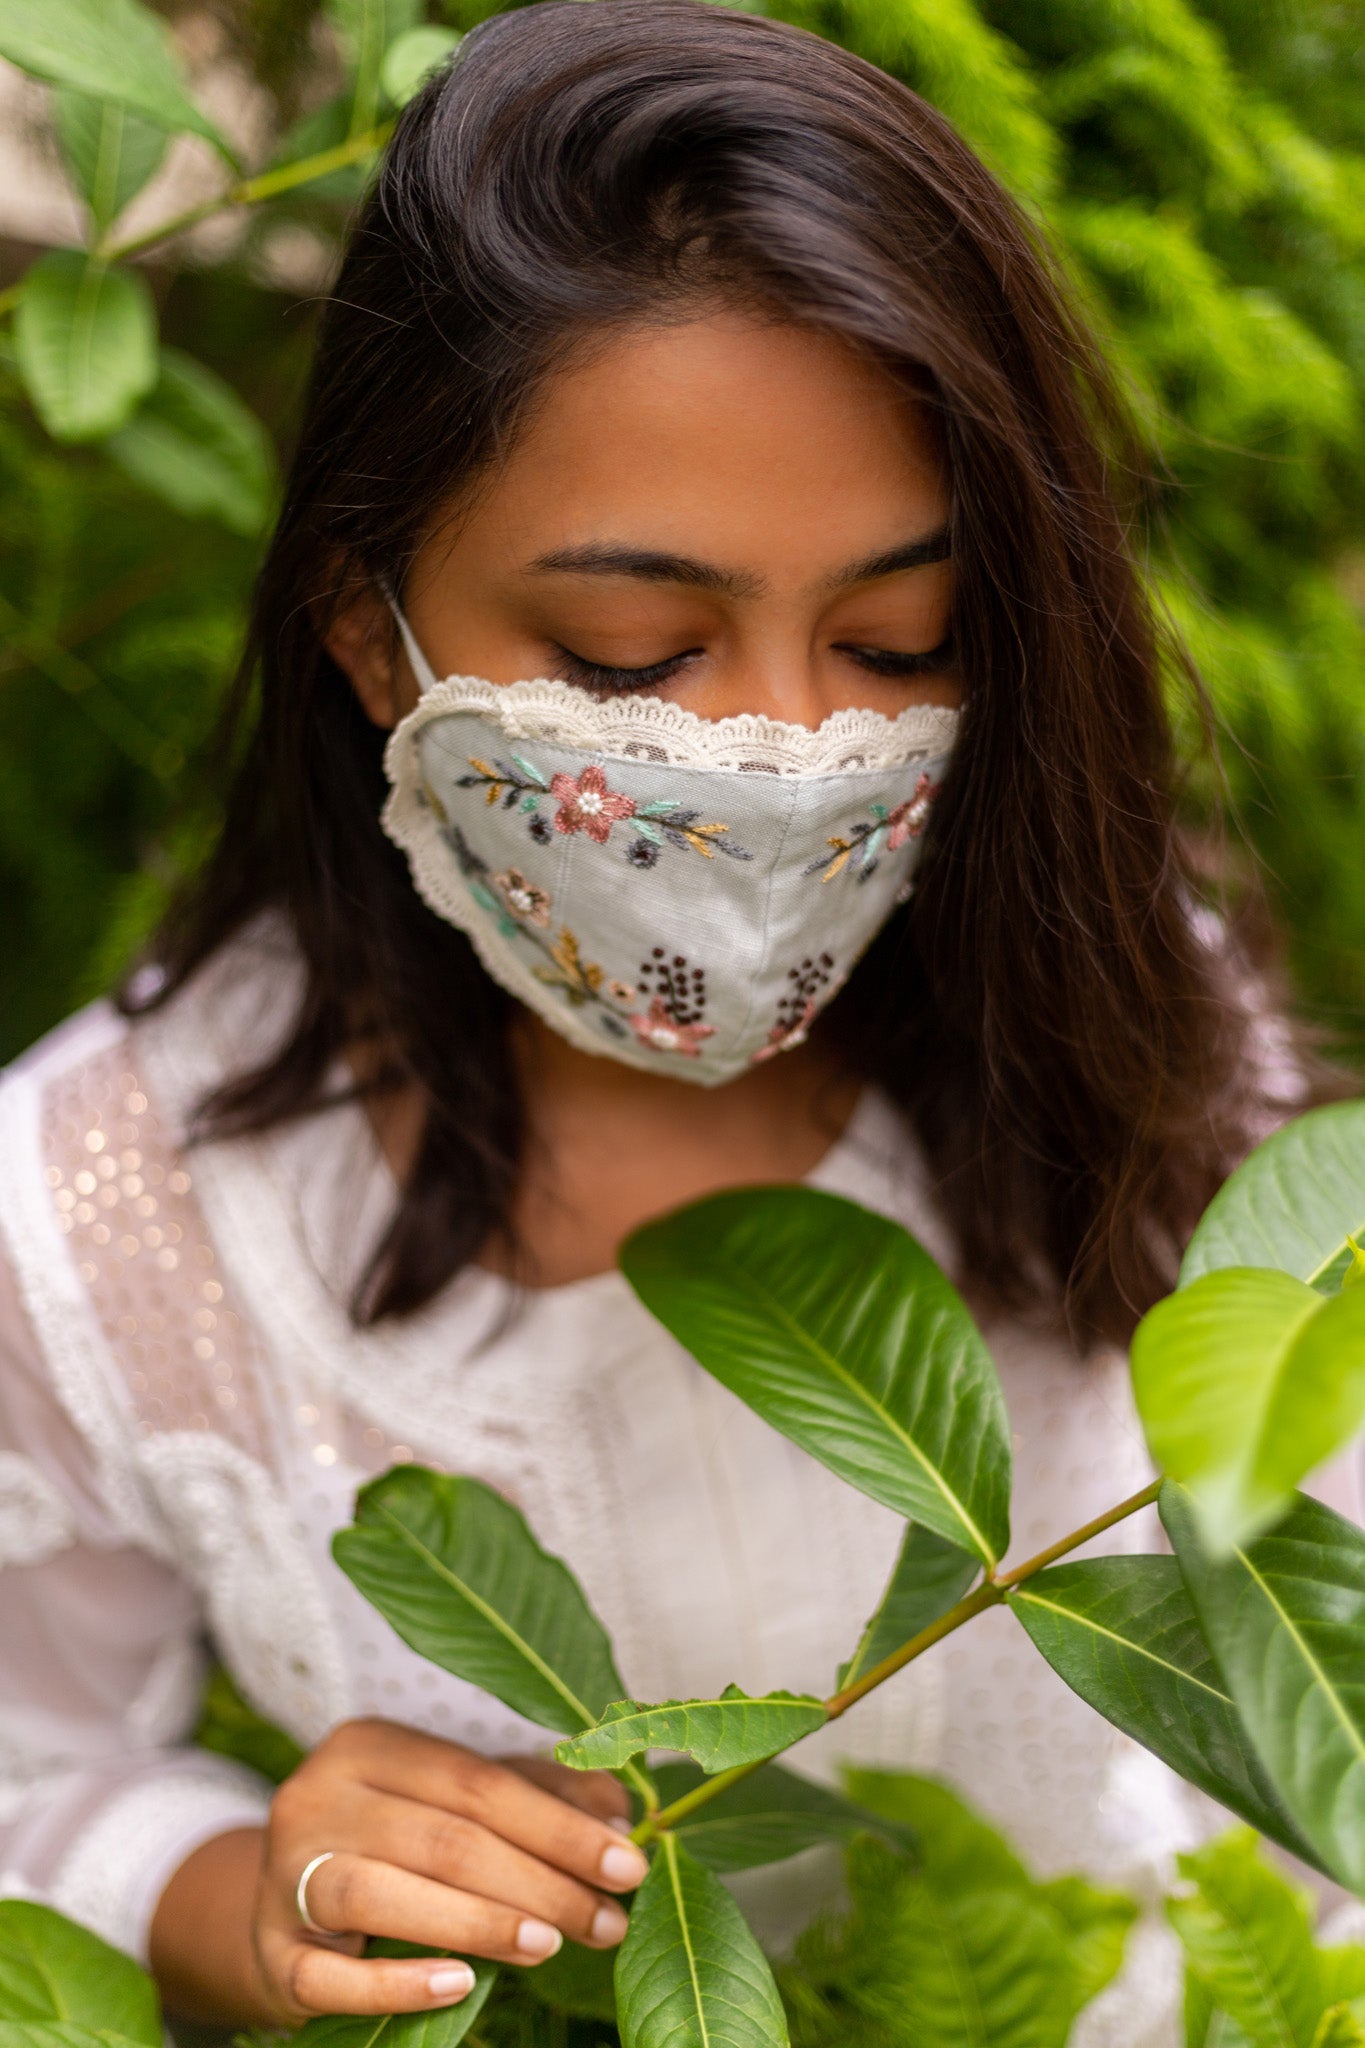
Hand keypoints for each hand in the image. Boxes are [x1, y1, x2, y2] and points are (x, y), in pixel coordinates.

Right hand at [249, 1719, 646, 2022]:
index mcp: (367, 1745)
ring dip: (479, 1923)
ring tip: (551, 1945)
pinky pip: (329, 1975)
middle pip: (443, 1839)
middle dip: (539, 1881)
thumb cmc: (394, 1847)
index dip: (559, 1826)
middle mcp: (317, 1798)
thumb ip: (539, 1796)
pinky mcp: (272, 1955)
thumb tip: (619, 1813)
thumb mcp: (462, 1803)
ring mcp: (285, 1877)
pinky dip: (397, 1983)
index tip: (627, 1863)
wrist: (284, 1911)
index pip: (479, 1783)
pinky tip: (461, 1985)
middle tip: (608, 1920)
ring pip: (382, 1893)